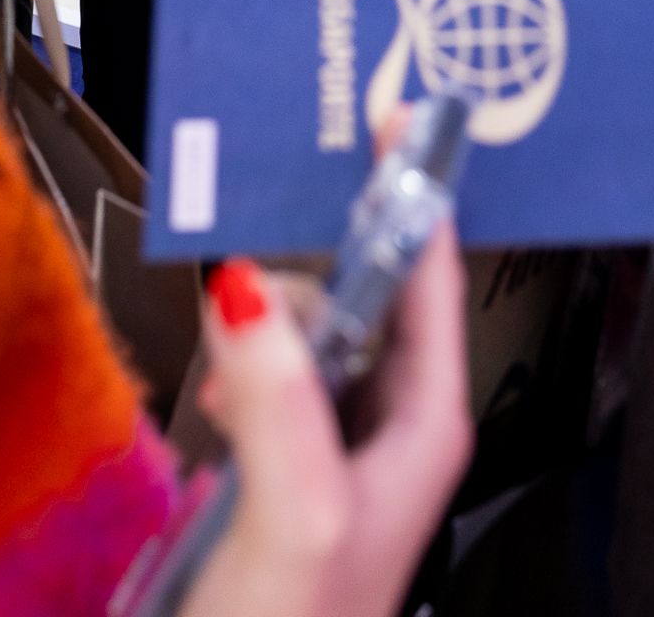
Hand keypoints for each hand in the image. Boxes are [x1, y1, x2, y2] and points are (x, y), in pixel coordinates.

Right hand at [180, 237, 472, 616]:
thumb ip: (279, 400)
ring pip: (318, 339)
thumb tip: (242, 288)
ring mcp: (347, 448)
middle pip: (369, 301)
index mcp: (427, 423)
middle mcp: (398, 425)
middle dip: (311, 280)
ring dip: (269, 334)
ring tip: (226, 365)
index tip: (378, 142)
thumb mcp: (294, 511)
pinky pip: (279, 384)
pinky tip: (219, 402)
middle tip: (248, 281)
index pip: (434, 285)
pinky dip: (247, 374)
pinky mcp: (297, 470)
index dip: (412, 205)